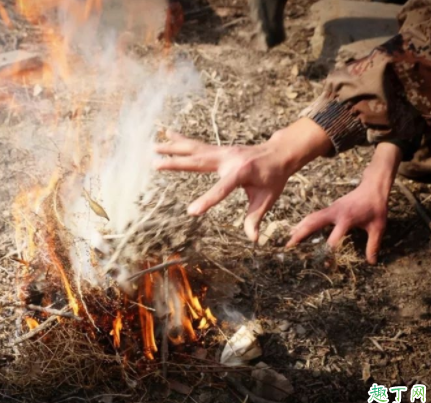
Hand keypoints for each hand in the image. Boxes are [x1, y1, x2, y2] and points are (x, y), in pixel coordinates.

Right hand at [154, 118, 331, 241]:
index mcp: (241, 172)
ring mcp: (222, 152)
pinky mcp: (218, 150)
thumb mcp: (267, 199)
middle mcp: (228, 159)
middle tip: (156, 164)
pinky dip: (182, 140)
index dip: (207, 200)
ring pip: (193, 149)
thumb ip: (255, 217)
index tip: (191, 212)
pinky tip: (168, 134)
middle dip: (176, 163)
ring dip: (173, 148)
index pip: (221, 189)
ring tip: (154, 146)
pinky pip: (197, 145)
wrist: (279, 153)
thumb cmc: (273, 177)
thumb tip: (252, 238)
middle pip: (198, 161)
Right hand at [286, 143, 401, 263]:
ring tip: (289, 239)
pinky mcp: (329, 208)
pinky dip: (304, 222)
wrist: (373, 188)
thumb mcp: (378, 227)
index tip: (325, 263)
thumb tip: (372, 262)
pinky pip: (313, 216)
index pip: (334, 237)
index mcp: (346, 219)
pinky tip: (297, 229)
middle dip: (300, 234)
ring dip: (299, 228)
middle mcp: (334, 213)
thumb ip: (373, 245)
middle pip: (313, 223)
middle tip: (289, 245)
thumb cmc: (376, 208)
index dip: (329, 250)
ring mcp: (330, 209)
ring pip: (310, 218)